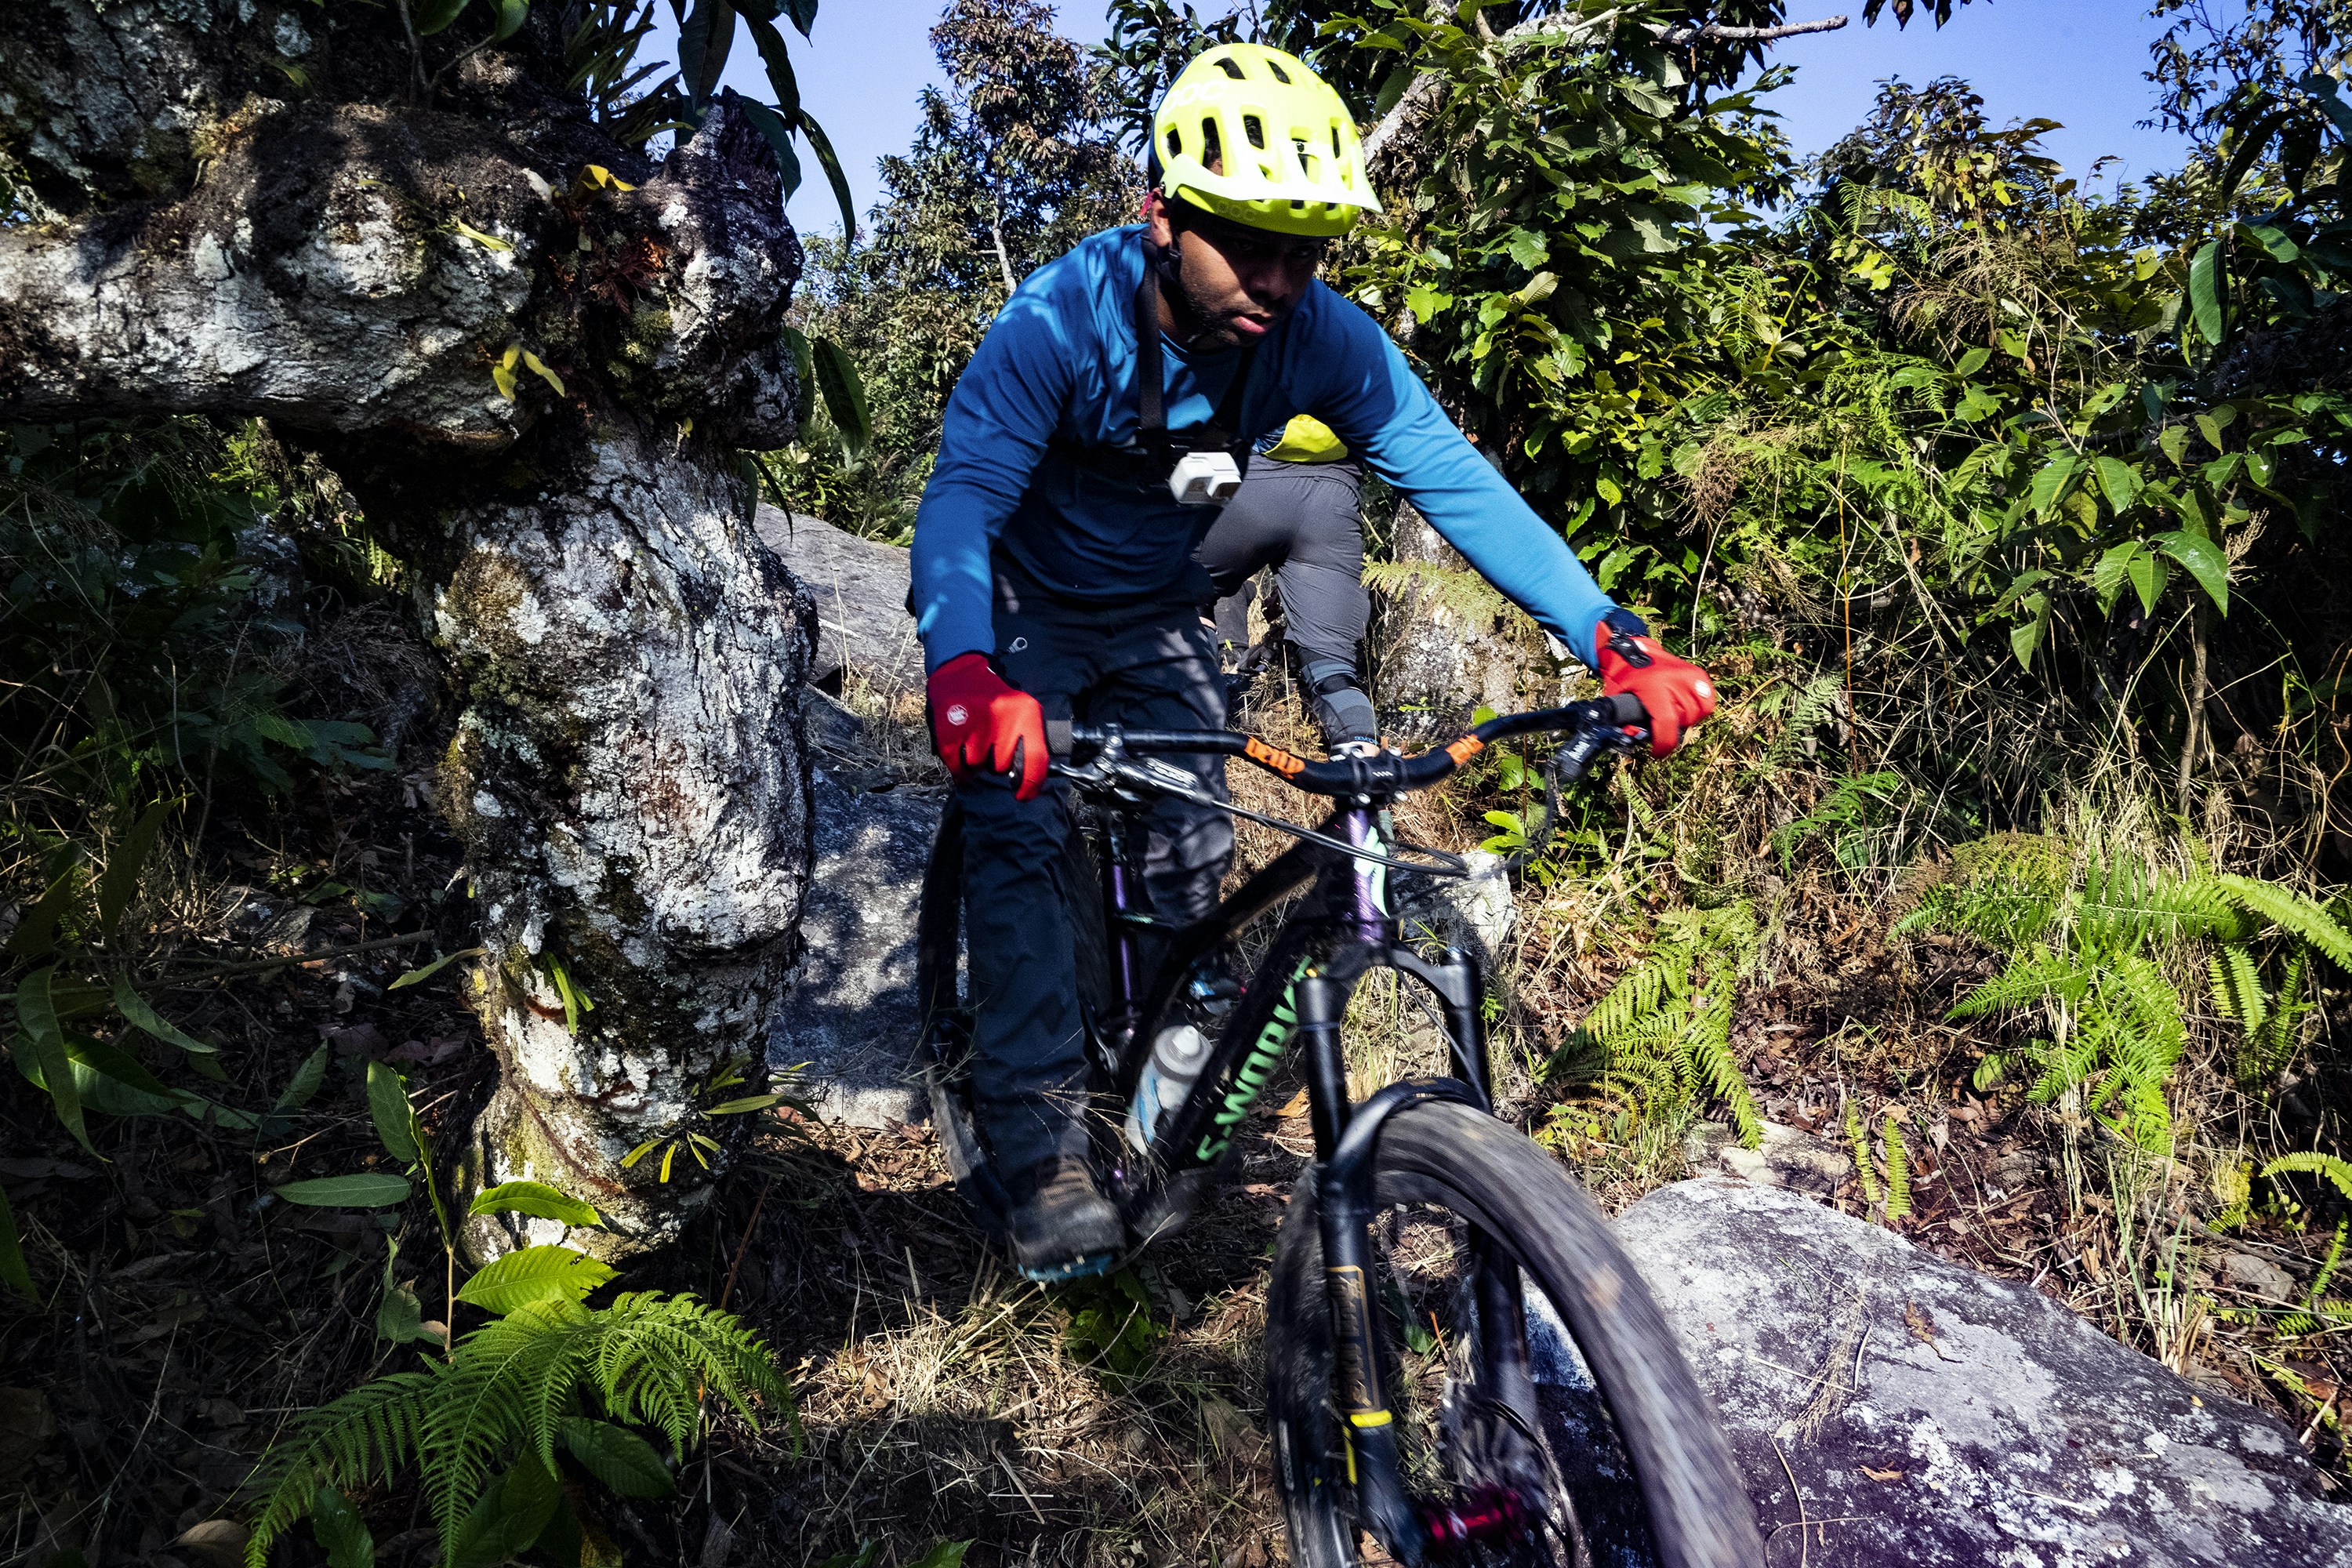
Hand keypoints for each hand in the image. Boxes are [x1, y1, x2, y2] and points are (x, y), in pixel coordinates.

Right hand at [927, 652, 1049, 799]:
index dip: (1031, 784)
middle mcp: (1003, 718)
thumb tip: (1033, 779)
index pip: (1036, 758)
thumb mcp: (1021, 709)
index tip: (1023, 795)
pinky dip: (959, 769)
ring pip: (978, 767)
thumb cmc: (994, 698)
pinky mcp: (950, 731)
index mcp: (1027, 713)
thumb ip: (1029, 740)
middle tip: (990, 748)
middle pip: (1002, 766)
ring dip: (976, 764)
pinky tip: (960, 755)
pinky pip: (957, 766)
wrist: (960, 671)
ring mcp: (975, 724)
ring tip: (974, 744)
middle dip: (996, 764)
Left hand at [1594, 612, 1715, 758]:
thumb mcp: (1615, 699)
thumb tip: (1637, 738)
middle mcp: (1675, 680)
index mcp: (1654, 687)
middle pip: (1685, 719)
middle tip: (1660, 725)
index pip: (1668, 722)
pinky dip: (1700, 707)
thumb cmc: (1621, 676)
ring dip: (1687, 718)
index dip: (1664, 743)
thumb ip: (1624, 722)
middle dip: (1673, 729)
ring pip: (1700, 711)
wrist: (1630, 650)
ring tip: (1672, 715)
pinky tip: (1685, 707)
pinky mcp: (1697, 673)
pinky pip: (1708, 699)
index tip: (1658, 752)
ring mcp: (1689, 675)